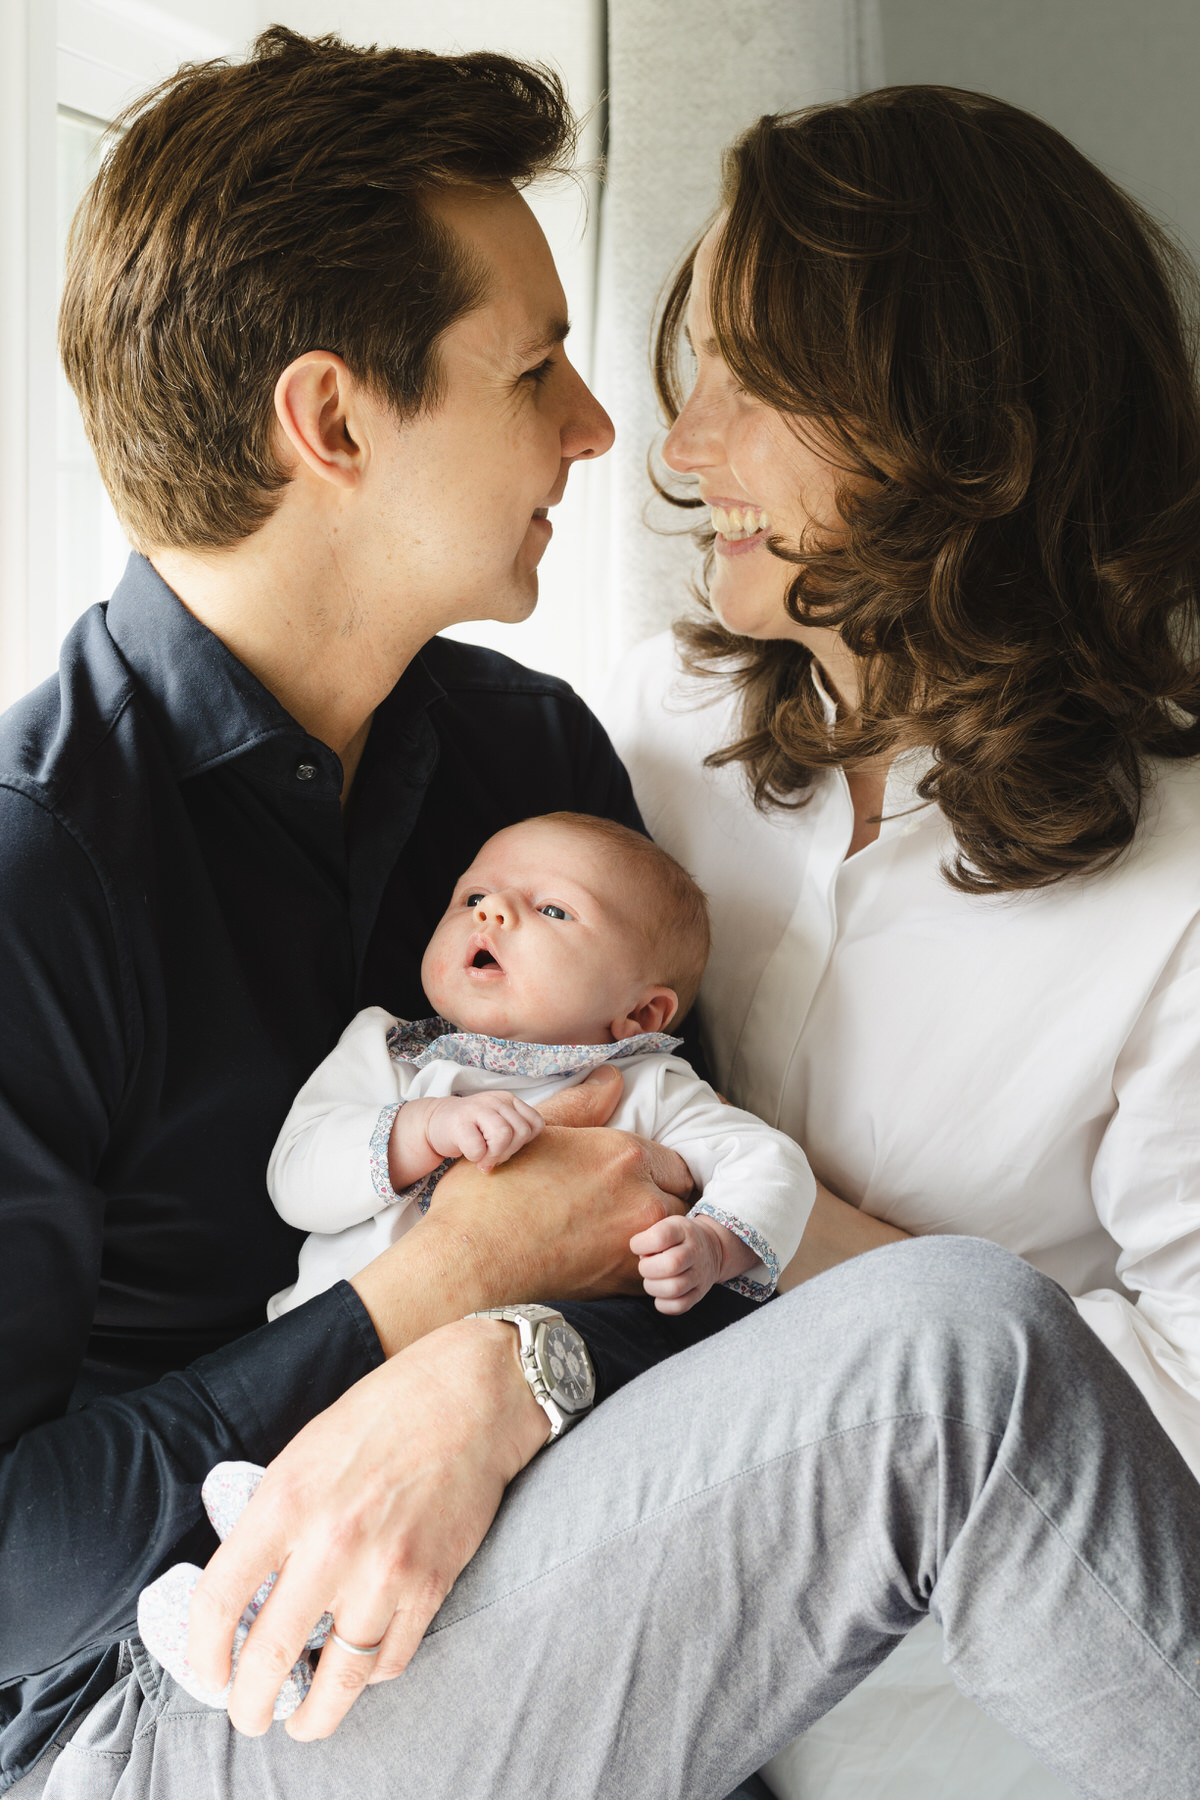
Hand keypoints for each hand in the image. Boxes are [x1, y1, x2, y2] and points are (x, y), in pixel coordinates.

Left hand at [187, 1317, 545, 1740]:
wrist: (472, 1396)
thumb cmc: (384, 1414)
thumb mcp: (304, 1452)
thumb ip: (273, 1517)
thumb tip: (248, 1588)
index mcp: (286, 1498)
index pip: (219, 1599)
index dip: (201, 1653)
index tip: (205, 1675)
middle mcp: (331, 1541)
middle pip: (269, 1655)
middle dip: (249, 1704)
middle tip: (248, 1715)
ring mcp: (385, 1569)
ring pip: (337, 1679)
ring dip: (312, 1715)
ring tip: (301, 1722)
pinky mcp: (432, 1584)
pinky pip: (389, 1660)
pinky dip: (366, 1677)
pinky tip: (355, 1673)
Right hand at [424, 1091, 543, 1171]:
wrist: (435, 1123)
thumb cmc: (472, 1130)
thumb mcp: (499, 1125)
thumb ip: (515, 1135)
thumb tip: (527, 1160)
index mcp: (509, 1100)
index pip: (535, 1124)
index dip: (525, 1142)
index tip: (507, 1147)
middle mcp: (496, 1100)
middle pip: (522, 1132)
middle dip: (509, 1151)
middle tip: (493, 1156)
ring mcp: (477, 1109)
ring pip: (504, 1136)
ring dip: (494, 1155)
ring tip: (483, 1158)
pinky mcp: (459, 1123)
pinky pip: (478, 1148)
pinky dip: (476, 1157)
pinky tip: (468, 1153)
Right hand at [429, 1065, 695, 1304]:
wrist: (469, 1261)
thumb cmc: (492, 1195)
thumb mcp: (535, 1133)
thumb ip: (582, 1104)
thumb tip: (612, 1077)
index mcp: (623, 1153)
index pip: (675, 1162)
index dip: (658, 1170)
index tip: (640, 1180)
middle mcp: (640, 1196)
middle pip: (680, 1199)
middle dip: (664, 1201)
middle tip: (633, 1208)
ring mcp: (636, 1243)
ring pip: (672, 1237)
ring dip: (659, 1235)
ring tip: (627, 1236)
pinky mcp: (623, 1282)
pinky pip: (655, 1271)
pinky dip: (644, 1266)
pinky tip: (613, 1261)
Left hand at [631, 1211, 741, 1313]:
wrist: (713, 1247)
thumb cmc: (678, 1237)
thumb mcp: (667, 1225)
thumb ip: (649, 1236)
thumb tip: (638, 1255)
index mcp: (683, 1230)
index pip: (660, 1237)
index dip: (641, 1244)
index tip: (637, 1246)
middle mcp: (695, 1251)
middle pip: (670, 1265)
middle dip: (647, 1268)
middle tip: (645, 1266)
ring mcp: (699, 1274)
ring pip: (674, 1288)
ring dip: (653, 1287)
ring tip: (652, 1279)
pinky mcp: (699, 1293)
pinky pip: (679, 1306)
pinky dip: (663, 1304)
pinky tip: (660, 1293)